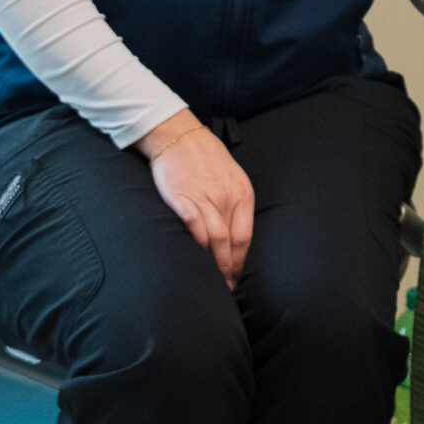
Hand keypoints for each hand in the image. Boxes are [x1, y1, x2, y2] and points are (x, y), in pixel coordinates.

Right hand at [137, 110, 254, 286]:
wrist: (179, 135)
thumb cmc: (205, 158)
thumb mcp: (231, 178)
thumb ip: (233, 205)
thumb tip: (233, 237)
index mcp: (241, 193)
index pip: (244, 237)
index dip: (240, 261)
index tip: (236, 278)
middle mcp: (226, 197)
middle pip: (230, 242)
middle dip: (228, 269)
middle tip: (224, 288)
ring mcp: (203, 197)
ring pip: (214, 238)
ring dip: (213, 264)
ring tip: (211, 281)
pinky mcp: (181, 197)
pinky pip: (192, 225)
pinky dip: (196, 245)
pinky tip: (194, 259)